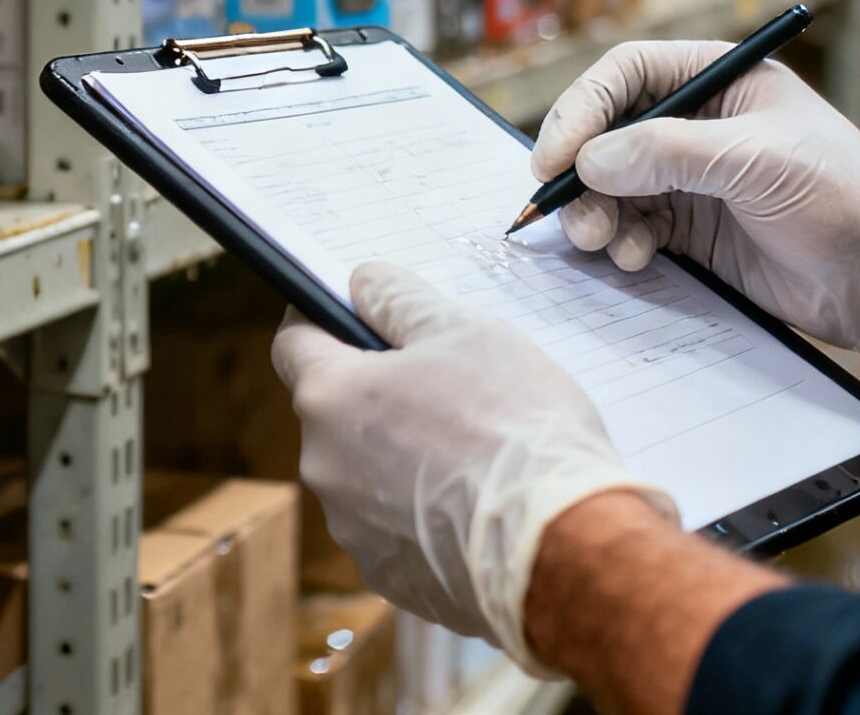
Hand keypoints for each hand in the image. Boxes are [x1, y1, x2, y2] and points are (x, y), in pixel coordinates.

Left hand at [272, 264, 676, 673]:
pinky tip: (476, 503)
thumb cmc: (516, 428)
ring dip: (401, 456)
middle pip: (335, 412)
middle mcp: (324, 467)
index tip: (353, 314)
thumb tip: (362, 283)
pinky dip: (424, 512)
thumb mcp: (465, 331)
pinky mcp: (390, 576)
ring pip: (366, 472)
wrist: (565, 548)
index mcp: (330, 398)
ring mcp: (354, 529)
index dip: (320, 322)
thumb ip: (399, 300)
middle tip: (444, 387)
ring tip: (472, 452)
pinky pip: (396, 527)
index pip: (294, 344)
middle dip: (377, 395)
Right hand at [531, 39, 859, 385]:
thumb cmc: (843, 197)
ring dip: (594, 212)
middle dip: (580, 171)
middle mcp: (698, 124)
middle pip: (606, 132)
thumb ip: (666, 153)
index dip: (581, 110)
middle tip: (566, 209)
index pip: (626, 75)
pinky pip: (632, 226)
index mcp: (719, 80)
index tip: (555, 157)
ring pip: (610, 184)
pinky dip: (621, 243)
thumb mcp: (755, 161)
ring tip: (603, 240)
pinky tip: (639, 258)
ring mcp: (693, 179)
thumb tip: (588, 161)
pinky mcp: (693, 230)